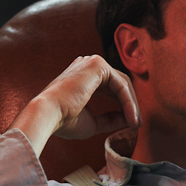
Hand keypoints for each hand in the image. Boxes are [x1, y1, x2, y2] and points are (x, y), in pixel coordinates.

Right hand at [10, 55, 140, 156]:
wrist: (48, 115)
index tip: (132, 124)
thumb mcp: (93, 122)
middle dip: (131, 104)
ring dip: (132, 104)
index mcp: (83, 75)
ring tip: (135, 123)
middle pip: (120, 84)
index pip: (112, 87)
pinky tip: (132, 117)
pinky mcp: (97, 65)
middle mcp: (87, 65)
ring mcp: (92, 62)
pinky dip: (128, 102)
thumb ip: (111, 119)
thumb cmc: (63, 121)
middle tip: (137, 124)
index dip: (124, 105)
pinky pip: (121, 84)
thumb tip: (129, 121)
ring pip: (123, 83)